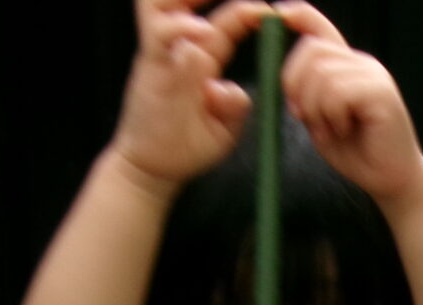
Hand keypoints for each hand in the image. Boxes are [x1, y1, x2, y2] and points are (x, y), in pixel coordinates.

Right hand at [110, 0, 267, 187]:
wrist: (153, 169)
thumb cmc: (186, 147)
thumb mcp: (224, 129)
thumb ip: (234, 107)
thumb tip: (234, 90)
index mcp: (203, 59)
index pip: (226, 22)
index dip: (248, 13)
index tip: (272, 13)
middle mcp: (181, 49)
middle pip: (182, 0)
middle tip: (242, 0)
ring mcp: (162, 54)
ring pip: (161, 4)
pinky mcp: (150, 67)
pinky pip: (159, 35)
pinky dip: (180, 27)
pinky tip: (201, 32)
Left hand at [276, 3, 422, 207]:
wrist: (392, 182)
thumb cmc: (357, 154)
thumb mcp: (320, 118)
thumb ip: (306, 94)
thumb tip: (283, 77)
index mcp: (347, 66)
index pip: (319, 27)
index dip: (298, 15)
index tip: (277, 13)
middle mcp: (362, 64)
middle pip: (311, 49)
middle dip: (295, 84)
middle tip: (302, 117)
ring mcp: (374, 75)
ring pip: (321, 74)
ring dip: (314, 109)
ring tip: (329, 131)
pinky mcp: (381, 92)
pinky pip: (337, 92)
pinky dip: (331, 116)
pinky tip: (343, 131)